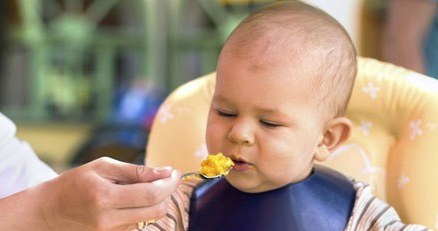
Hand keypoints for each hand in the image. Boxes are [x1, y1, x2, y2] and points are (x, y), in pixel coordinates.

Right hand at [0, 157, 179, 230]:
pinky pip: (139, 224)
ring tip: (139, 188)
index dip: (169, 183)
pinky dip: (143, 211)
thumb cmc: (76, 183)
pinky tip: (132, 201)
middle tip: (163, 179)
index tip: (174, 173)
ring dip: (155, 202)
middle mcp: (108, 219)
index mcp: (105, 196)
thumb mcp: (103, 167)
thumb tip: (165, 172)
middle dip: (166, 193)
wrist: (50, 210)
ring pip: (150, 218)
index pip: (151, 194)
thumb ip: (136, 171)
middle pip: (156, 210)